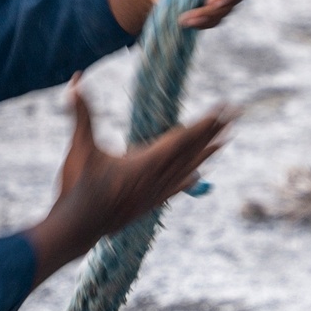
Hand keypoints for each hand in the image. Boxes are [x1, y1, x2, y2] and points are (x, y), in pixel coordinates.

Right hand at [25, 77, 235, 286]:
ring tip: (225, 139)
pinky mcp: (147, 205)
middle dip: (214, 130)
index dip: (205, 122)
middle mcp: (157, 178)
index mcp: (146, 162)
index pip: (184, 137)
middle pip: (193, 150)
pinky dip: (189, 178)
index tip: (224, 108)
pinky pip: (175, 188)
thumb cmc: (77, 188)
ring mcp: (154, 193)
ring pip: (188, 168)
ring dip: (206, 152)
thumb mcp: (79, 146)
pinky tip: (198, 176)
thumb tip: (74, 80)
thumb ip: (80, 113)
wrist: (76, 229)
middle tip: (236, 114)